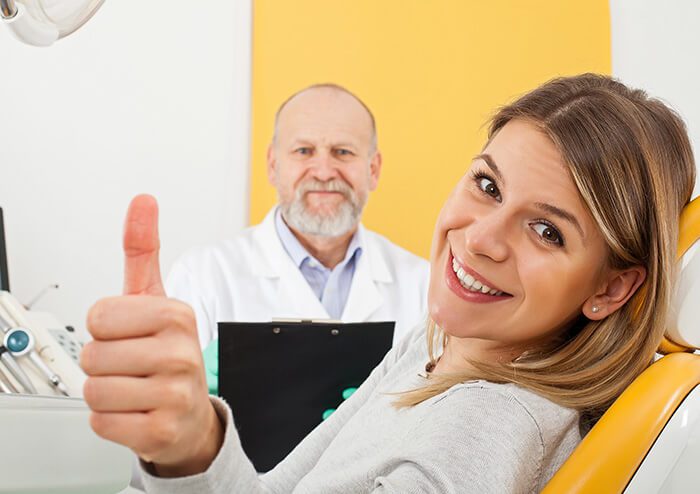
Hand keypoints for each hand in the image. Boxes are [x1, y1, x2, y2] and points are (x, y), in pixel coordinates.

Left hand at [80, 194, 222, 476]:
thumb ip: (143, 250)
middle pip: (92, 354)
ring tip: (134, 389)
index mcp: (177, 315)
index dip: (104, 328)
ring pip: (93, 389)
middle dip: (102, 362)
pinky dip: (110, 421)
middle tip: (132, 366)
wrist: (191, 414)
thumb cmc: (167, 354)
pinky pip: (101, 422)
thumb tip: (143, 201)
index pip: (98, 316)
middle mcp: (182, 353)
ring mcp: (175, 393)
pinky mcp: (163, 430)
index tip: (130, 334)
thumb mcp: (155, 300)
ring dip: (105, 393)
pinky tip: (137, 412)